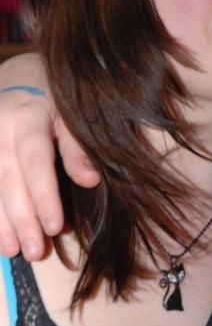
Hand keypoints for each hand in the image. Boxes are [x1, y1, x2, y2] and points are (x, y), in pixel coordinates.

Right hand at [0, 53, 99, 259]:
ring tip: (9, 250)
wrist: (19, 74)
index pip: (34, 162)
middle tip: (33, 251)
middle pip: (7, 179)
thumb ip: (77, 146)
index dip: (43, 196)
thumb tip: (90, 180)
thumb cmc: (54, 96)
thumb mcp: (72, 112)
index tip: (54, 227)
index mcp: (27, 117)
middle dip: (20, 218)